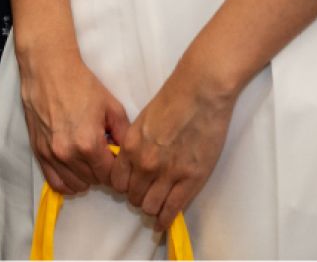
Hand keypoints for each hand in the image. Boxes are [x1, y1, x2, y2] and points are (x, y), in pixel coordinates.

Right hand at [15, 45, 128, 195]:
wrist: (48, 70)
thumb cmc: (81, 84)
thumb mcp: (112, 107)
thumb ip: (125, 135)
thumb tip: (129, 155)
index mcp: (89, 144)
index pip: (110, 176)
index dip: (118, 170)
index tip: (117, 159)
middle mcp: (68, 154)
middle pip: (94, 181)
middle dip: (102, 171)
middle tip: (104, 154)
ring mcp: (51, 154)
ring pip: (76, 184)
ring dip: (86, 176)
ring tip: (89, 159)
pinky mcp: (38, 152)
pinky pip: (55, 182)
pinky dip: (68, 181)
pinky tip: (75, 169)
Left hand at [109, 58, 236, 230]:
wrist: (200, 92)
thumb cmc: (172, 100)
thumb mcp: (141, 121)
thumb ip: (134, 143)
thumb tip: (130, 161)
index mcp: (130, 146)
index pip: (117, 181)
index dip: (123, 186)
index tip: (130, 185)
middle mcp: (145, 163)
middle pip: (133, 196)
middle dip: (137, 197)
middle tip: (145, 194)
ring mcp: (168, 173)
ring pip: (150, 206)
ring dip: (152, 207)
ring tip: (157, 204)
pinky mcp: (190, 179)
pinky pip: (172, 209)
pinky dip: (166, 219)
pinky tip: (163, 222)